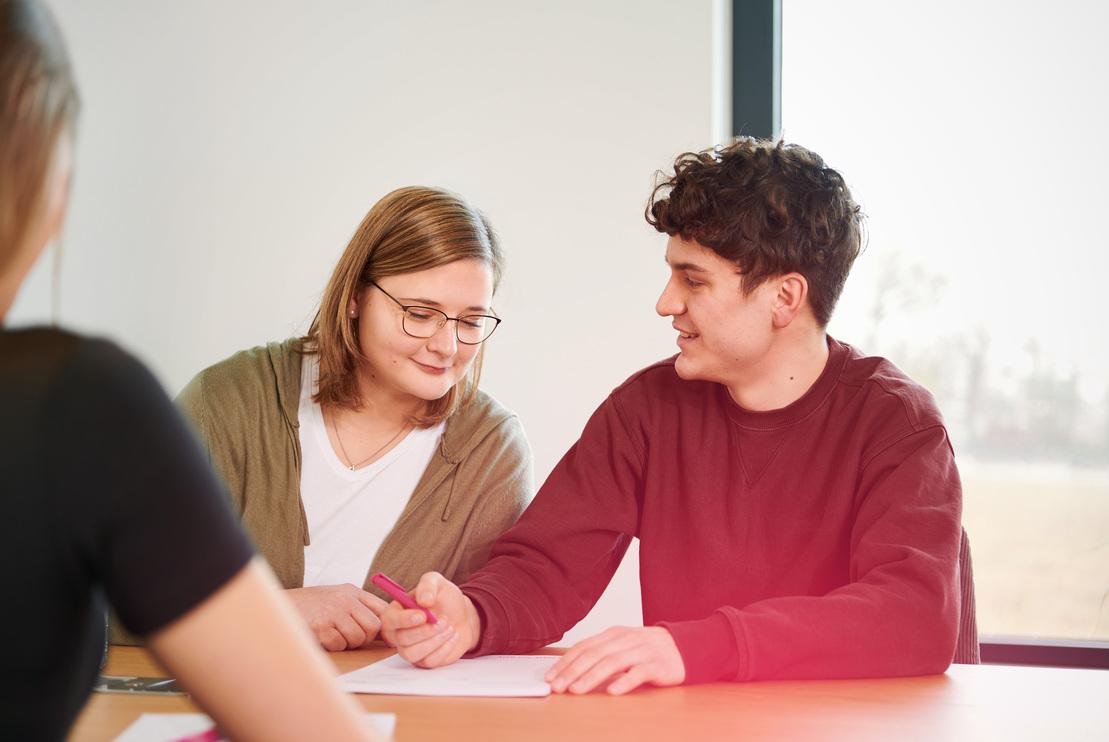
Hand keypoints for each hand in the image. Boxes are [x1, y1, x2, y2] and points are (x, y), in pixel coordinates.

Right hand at [285, 584, 386, 651]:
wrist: (280, 606)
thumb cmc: (311, 606)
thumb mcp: (336, 597)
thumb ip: (358, 608)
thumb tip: (383, 630)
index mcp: (352, 591)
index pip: (382, 608)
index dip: (386, 626)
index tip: (384, 637)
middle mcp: (345, 599)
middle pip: (373, 626)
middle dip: (365, 638)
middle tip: (351, 639)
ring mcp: (333, 612)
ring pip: (357, 638)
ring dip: (347, 643)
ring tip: (334, 636)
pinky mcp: (321, 626)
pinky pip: (340, 644)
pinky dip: (333, 646)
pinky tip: (322, 637)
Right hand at [378, 571, 480, 667]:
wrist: (463, 615)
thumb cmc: (444, 599)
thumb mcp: (436, 582)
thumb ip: (428, 585)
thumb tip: (424, 601)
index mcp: (396, 612)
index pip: (389, 620)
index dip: (404, 619)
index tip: (423, 615)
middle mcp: (399, 633)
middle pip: (401, 639)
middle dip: (426, 630)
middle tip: (444, 619)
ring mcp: (410, 649)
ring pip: (413, 654)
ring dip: (435, 640)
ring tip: (450, 627)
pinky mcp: (424, 661)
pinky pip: (429, 661)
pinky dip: (445, 648)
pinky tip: (453, 635)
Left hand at [545, 626, 685, 694]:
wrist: (683, 646)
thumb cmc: (645, 650)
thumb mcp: (621, 646)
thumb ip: (600, 655)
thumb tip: (570, 671)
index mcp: (614, 634)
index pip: (584, 646)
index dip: (565, 662)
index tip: (550, 677)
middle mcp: (626, 639)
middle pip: (595, 654)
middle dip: (573, 671)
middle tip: (558, 687)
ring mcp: (643, 651)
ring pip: (613, 662)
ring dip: (592, 677)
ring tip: (577, 690)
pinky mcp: (659, 665)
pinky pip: (640, 672)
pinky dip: (625, 681)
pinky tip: (613, 691)